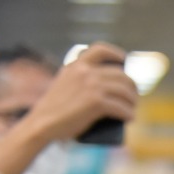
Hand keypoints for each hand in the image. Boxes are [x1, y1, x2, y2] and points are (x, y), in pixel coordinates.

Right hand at [22, 42, 138, 143]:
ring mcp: (91, 86)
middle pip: (121, 76)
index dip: (115, 53)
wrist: (42, 123)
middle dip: (131, 88)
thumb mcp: (65, 84)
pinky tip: (129, 118)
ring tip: (131, 109)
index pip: (100, 50)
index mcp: (76, 66)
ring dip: (132, 102)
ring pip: (125, 92)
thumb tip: (110, 87)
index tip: (124, 59)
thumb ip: (81, 80)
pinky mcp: (96, 102)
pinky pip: (122, 108)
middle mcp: (85, 72)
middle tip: (132, 98)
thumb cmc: (54, 109)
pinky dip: (128, 114)